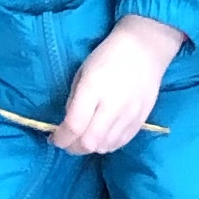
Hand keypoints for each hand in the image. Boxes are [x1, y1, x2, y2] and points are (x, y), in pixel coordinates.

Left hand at [55, 13, 182, 157]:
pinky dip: (106, 145)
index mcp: (93, 89)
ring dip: (90, 147)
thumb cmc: (108, 56)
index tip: (53, 138)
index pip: (74, 126)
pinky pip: (120, 143)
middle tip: (67, 141)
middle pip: (89, 143)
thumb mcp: (82, 73)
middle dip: (73, 147)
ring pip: (104, 147)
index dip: (60, 138)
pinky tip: (101, 137)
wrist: (145, 50)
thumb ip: (74, 101)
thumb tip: (70, 125)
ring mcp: (129, 116)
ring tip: (84, 138)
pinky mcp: (141, 121)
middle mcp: (112, 106)